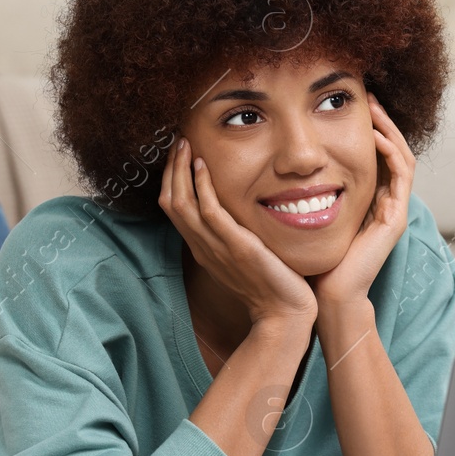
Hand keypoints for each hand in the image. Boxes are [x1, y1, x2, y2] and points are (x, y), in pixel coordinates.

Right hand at [159, 136, 316, 324]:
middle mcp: (204, 247)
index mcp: (204, 249)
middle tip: (178, 142)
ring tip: (185, 145)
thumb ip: (236, 235)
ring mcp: (217, 248)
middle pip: (170, 202)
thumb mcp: (246, 256)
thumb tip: (239, 212)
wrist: (284, 314)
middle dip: (171, 169)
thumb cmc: (272, 284)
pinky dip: (201, 186)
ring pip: (181, 204)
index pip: (174, 209)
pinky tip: (203, 166)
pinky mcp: (236, 246)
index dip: (172, 179)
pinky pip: (209, 212)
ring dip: (180, 170)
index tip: (180, 155)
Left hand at [309, 91, 412, 307]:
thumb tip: (280, 162)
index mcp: (367, 200)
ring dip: (389, 128)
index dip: (368, 126)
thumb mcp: (307, 213)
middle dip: (381, 119)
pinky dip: (390, 150)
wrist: (326, 293)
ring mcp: (394, 209)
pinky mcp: (395, 217)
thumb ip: (305, 190)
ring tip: (373, 106)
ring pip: (401, 155)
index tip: (350, 103)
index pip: (375, 153)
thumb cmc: (313, 258)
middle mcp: (385, 201)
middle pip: (392, 149)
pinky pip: (401, 174)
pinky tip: (374, 135)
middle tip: (367, 94)